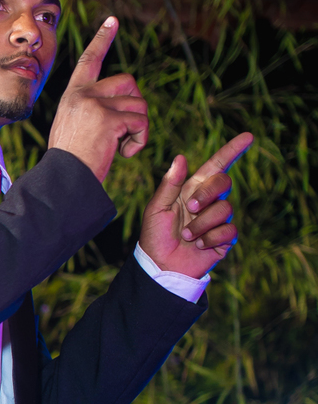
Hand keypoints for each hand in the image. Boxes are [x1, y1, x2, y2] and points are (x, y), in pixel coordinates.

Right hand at [47, 17, 148, 183]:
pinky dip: (139, 141)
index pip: (89, 60)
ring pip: (139, 105)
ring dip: (139, 129)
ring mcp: (95, 105)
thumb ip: (91, 110)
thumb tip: (122, 105)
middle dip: (136, 105)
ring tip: (121, 147)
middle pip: (129, 81)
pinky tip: (124, 154)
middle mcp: (83, 94)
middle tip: (127, 130)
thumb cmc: (69, 163)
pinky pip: (141, 123)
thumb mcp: (73, 127)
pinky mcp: (108, 119)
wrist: (63, 180)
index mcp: (73, 95)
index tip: (113, 20)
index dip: (102, 39)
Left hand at [138, 132, 250, 278]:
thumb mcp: (157, 208)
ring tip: (186, 236)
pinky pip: (228, 231)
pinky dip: (210, 238)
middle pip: (224, 182)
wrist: (160, 266)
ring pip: (224, 209)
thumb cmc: (155, 236)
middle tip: (190, 208)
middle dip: (208, 193)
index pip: (216, 165)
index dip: (232, 150)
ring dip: (201, 224)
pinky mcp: (224, 239)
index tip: (248, 137)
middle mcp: (208, 202)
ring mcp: (218, 220)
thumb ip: (170, 184)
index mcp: (192, 189)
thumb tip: (181, 157)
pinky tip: (198, 245)